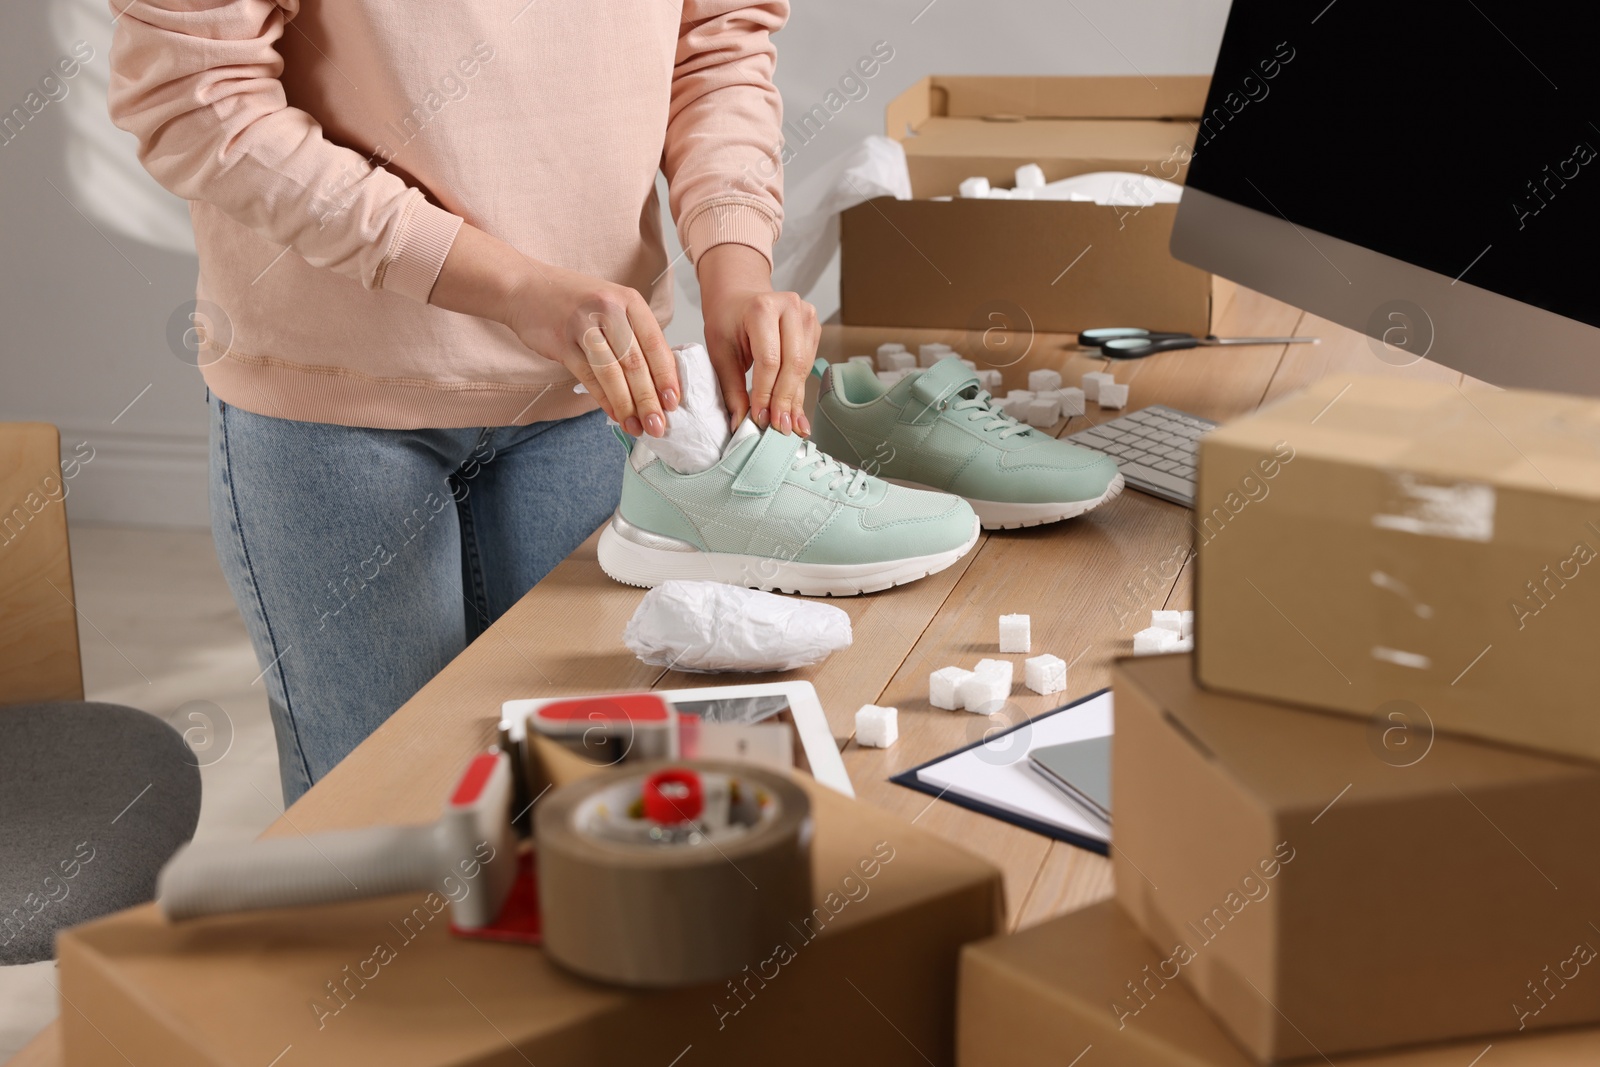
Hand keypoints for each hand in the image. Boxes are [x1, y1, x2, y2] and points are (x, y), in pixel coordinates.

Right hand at [430, 224, 678, 436]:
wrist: (525, 287)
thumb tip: (658, 378)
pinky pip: (588, 376)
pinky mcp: (562, 342)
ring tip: (637, 427)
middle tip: (659, 425)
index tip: (674, 403)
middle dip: (649, 399)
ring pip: (612, 373)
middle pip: (635, 363)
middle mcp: (609, 310)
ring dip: (627, 405)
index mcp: (629, 301)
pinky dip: (603, 399)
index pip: (656, 344)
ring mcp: (584, 325)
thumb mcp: (611, 305)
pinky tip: (615, 414)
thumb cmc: (574, 301)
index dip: (667, 377)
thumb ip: (634, 334)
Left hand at [698, 243, 818, 435]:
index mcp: (762, 308)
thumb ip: (731, 388)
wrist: (739, 296)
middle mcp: (790, 307)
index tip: (760, 418)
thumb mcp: (720, 352)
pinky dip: (799, 389)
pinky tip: (795, 410)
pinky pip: (808, 364)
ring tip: (788, 425)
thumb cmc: (727, 321)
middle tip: (779, 428)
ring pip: (804, 367)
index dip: (766, 393)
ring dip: (795, 399)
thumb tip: (740, 424)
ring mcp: (807, 315)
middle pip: (793, 364)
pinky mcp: (814, 327)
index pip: (770, 359)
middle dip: (785, 400)